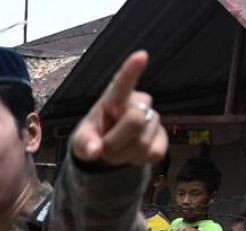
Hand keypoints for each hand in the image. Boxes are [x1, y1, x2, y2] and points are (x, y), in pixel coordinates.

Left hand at [69, 50, 165, 166]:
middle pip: (135, 120)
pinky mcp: (163, 137)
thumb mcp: (82, 142)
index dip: (131, 70)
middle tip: (106, 146)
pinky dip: (139, 160)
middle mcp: (137, 103)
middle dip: (117, 141)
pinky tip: (132, 154)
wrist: (108, 150)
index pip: (122, 83)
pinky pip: (154, 153)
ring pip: (143, 142)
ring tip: (118, 149)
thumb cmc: (94, 137)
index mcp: (114, 98)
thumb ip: (85, 145)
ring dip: (125, 154)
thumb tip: (94, 150)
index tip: (141, 55)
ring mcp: (153, 119)